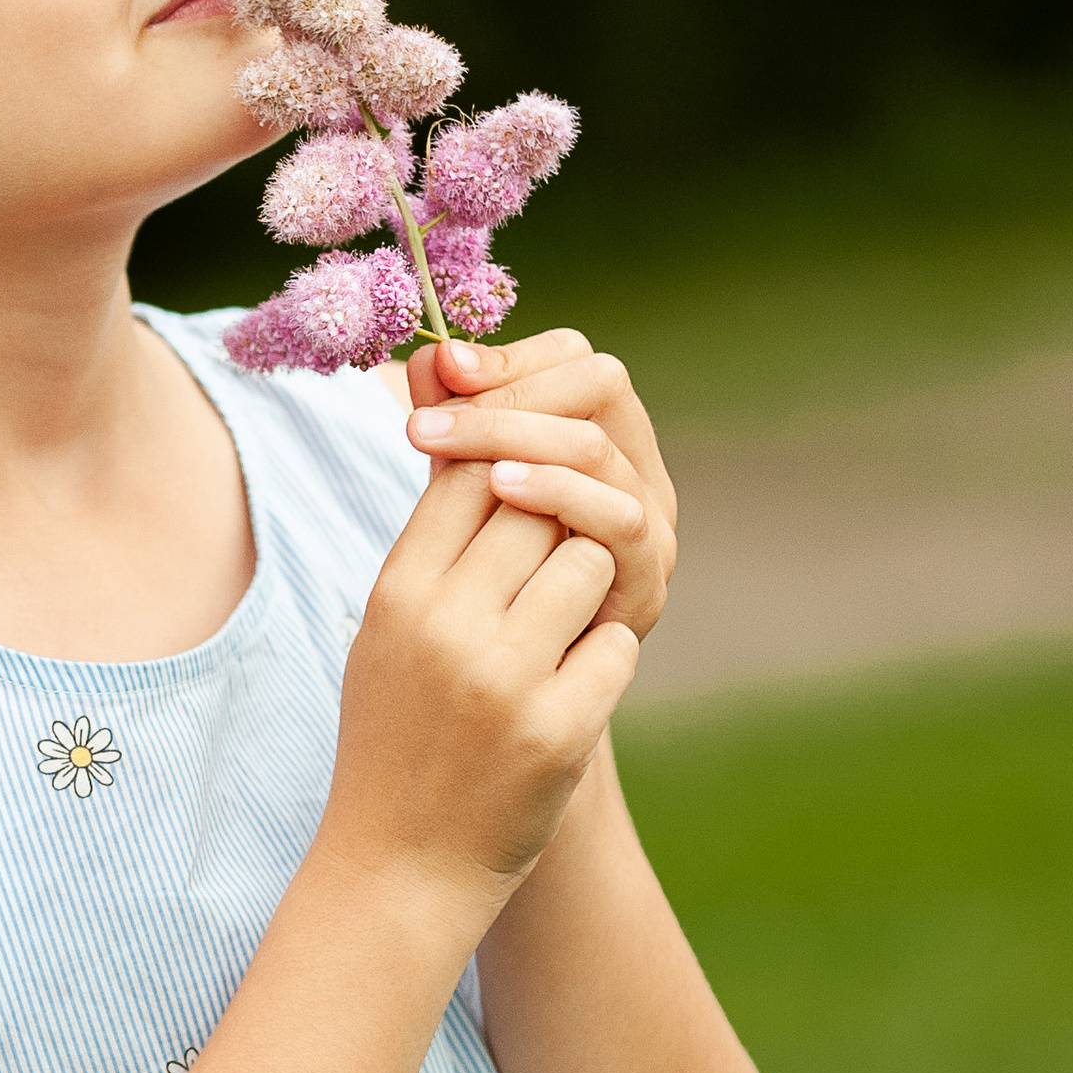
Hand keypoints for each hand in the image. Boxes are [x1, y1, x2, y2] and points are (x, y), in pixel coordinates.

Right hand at [326, 453, 640, 903]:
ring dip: (590, 589)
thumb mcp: (390, 632)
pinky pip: (615, 643)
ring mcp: (503, 679)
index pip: (471, 471)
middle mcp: (446, 626)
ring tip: (557, 633)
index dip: (509, 472)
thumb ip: (434, 545)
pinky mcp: (557, 729)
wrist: (401, 865)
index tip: (522, 503)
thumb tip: (477, 438)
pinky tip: (568, 691)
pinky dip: (603, 659)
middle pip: (539, 505)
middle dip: (556, 529)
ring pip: (589, 562)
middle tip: (544, 576)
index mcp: (397, 593)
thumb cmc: (399, 732)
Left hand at [400, 330, 676, 637]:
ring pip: (600, 449)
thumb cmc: (475, 593)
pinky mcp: (646, 584)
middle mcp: (636, 472)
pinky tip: (503, 488)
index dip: (512, 356)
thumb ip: (451, 430)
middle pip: (597, 386)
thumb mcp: (457, 499)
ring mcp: (651, 527)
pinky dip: (562, 494)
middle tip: (422, 422)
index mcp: (600, 437)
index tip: (443, 368)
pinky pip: (620, 522)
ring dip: (519, 435)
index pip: (575, 359)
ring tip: (446, 445)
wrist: (488, 716)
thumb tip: (431, 355)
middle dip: (504, 396)